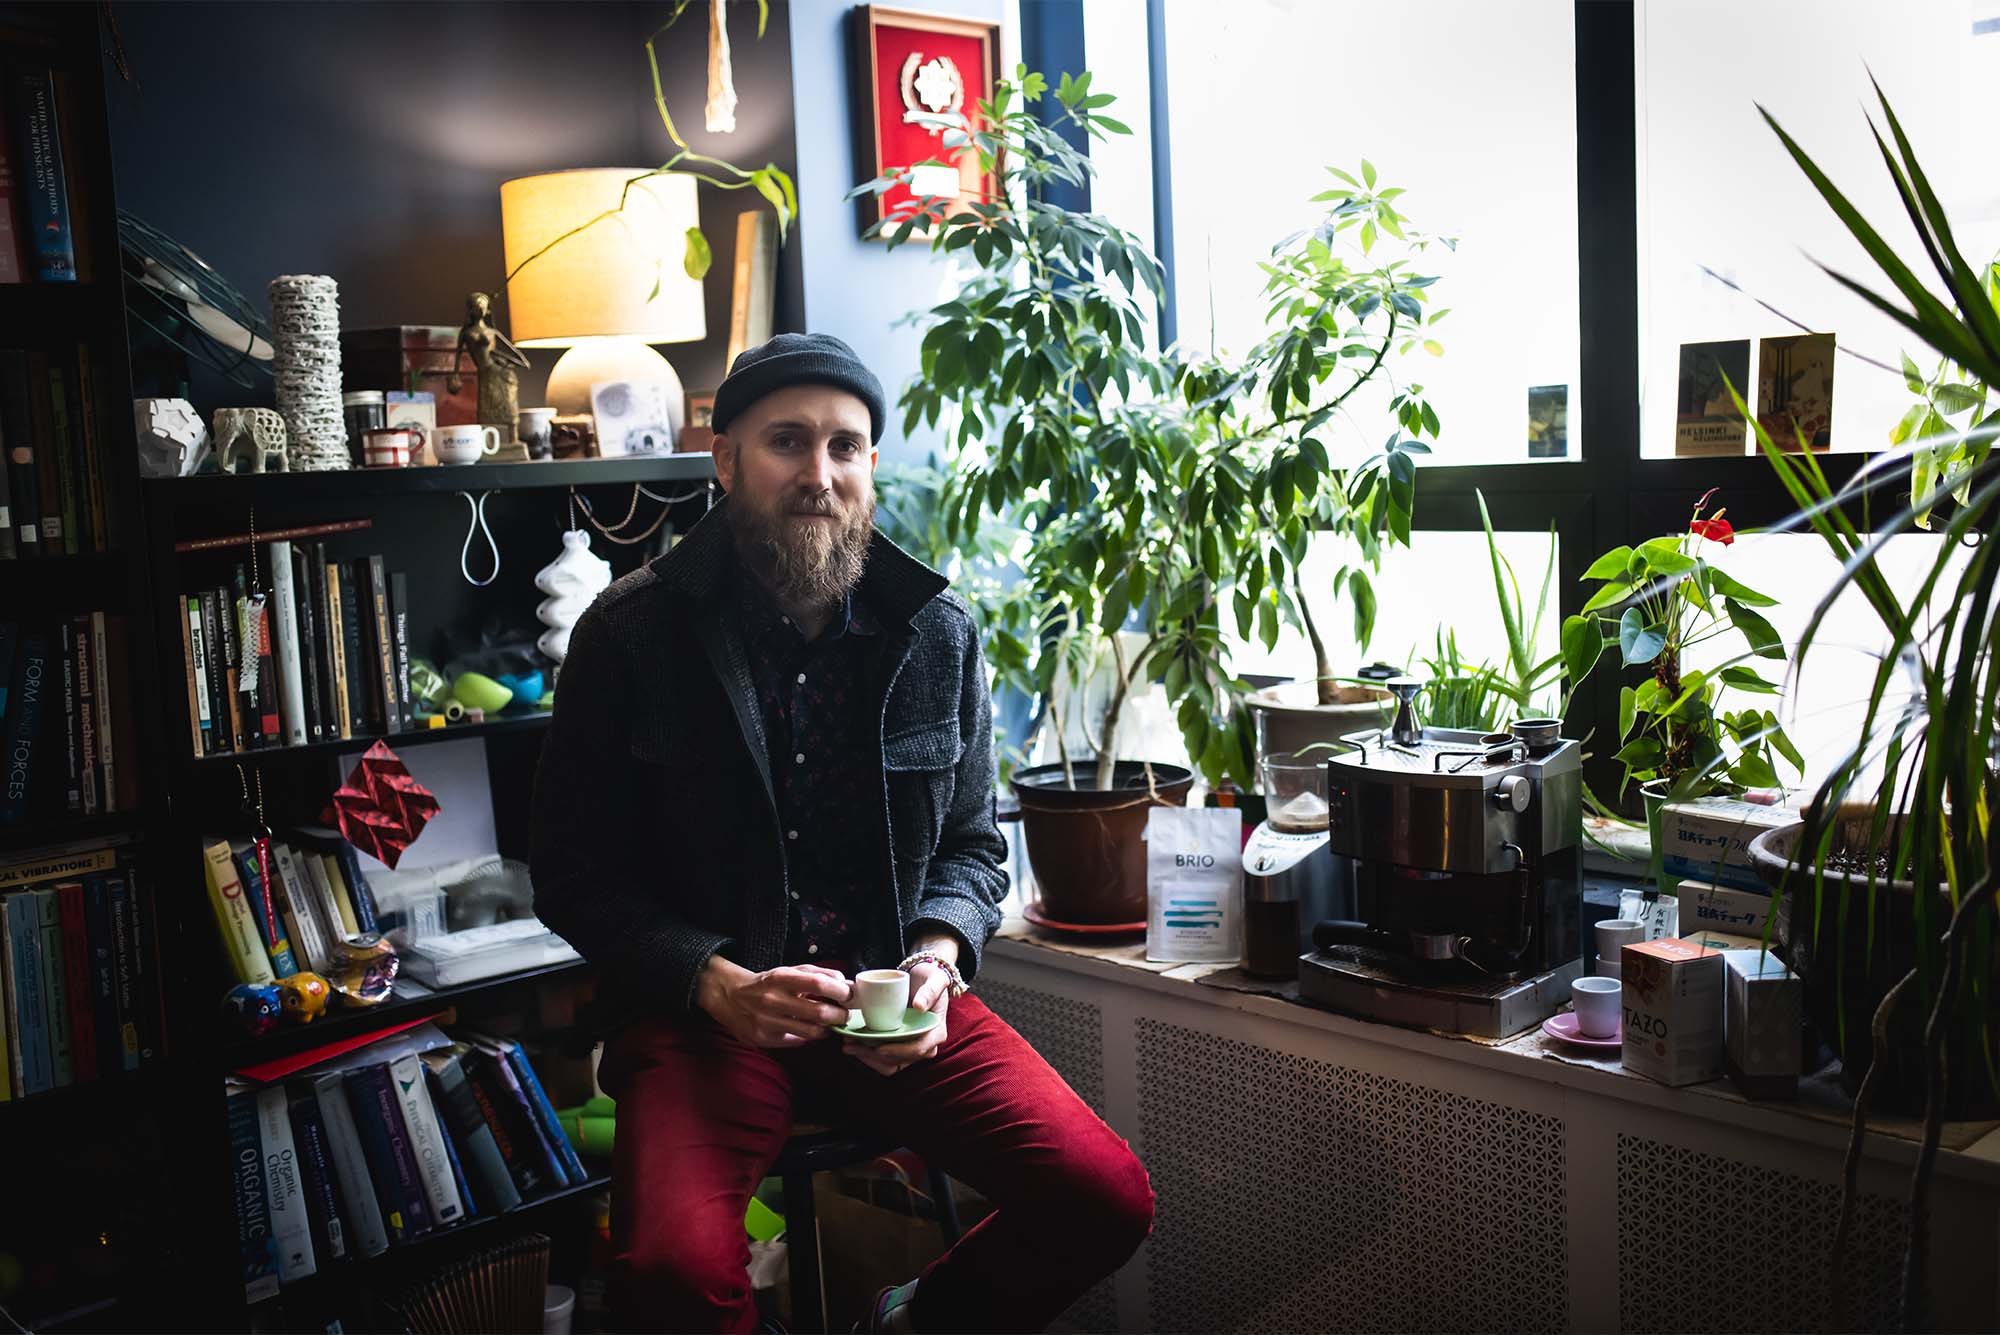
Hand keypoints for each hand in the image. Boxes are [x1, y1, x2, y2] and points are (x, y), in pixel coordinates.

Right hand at [697, 958, 852, 1048]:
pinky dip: (809, 1037)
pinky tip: (811, 1030)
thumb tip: (846, 984)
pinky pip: (797, 1042)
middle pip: (819, 1012)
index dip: (840, 991)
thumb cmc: (767, 983)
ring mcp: (767, 1022)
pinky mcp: (764, 1040)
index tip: (849, 994)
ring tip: (830, 1024)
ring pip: (811, 1032)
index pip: (818, 983)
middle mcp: (773, 1000)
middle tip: (845, 1014)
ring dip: (828, 1029)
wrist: (730, 997)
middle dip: (839, 1015)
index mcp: (781, 978)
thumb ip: (817, 974)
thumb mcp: (788, 971)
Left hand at [843, 961, 950, 1075]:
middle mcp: (925, 1045)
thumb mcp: (935, 979)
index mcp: (936, 1033)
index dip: (898, 1051)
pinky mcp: (898, 1047)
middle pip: (900, 1060)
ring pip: (889, 1065)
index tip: (878, 1047)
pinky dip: (868, 1056)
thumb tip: (920, 1006)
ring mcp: (911, 1049)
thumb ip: (930, 991)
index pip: (918, 1048)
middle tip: (853, 1044)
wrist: (921, 979)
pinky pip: (883, 1060)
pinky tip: (854, 1045)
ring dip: (868, 1058)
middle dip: (875, 1056)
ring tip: (849, 1045)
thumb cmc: (930, 979)